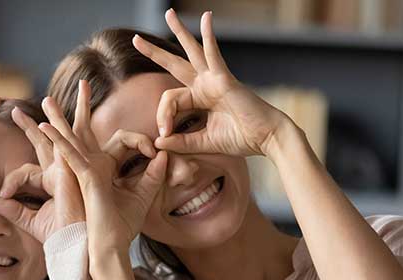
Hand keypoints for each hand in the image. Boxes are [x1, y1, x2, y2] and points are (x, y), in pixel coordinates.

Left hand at [0, 106, 84, 243]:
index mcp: (55, 182)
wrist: (77, 249)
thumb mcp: (32, 221)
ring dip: (56, 117)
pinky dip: (56, 139)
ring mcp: (73, 172)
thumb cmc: (60, 238)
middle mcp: (65, 173)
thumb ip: (14, 210)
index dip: (10, 181)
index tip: (1, 196)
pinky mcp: (78, 176)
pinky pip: (65, 152)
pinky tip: (44, 127)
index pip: (27, 170)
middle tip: (18, 110)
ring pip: (64, 138)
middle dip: (35, 125)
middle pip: (49, 142)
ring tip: (47, 100)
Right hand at [37, 81, 167, 255]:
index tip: (156, 151)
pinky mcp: (81, 177)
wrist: (111, 247)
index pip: (123, 141)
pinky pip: (68, 155)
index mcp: (106, 170)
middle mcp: (92, 168)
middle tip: (81, 87)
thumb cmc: (123, 227)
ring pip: (71, 140)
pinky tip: (45, 128)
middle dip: (80, 109)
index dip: (142, 141)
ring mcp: (84, 172)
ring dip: (59, 120)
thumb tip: (163, 154)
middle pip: (84, 133)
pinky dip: (59, 141)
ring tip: (46, 101)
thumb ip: (154, 174)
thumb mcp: (144, 196)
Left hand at [133, 9, 292, 157]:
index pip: (170, 99)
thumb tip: (158, 142)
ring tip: (169, 14)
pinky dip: (209, 36)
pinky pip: (214, 53)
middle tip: (136, 39)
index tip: (164, 134)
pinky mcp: (225, 78)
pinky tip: (206, 18)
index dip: (162, 116)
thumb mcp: (203, 143)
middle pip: (175, 64)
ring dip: (179, 32)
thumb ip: (181, 142)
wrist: (266, 138)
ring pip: (192, 51)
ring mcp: (215, 78)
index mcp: (200, 98)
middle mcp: (206, 85)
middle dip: (155, 53)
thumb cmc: (241, 139)